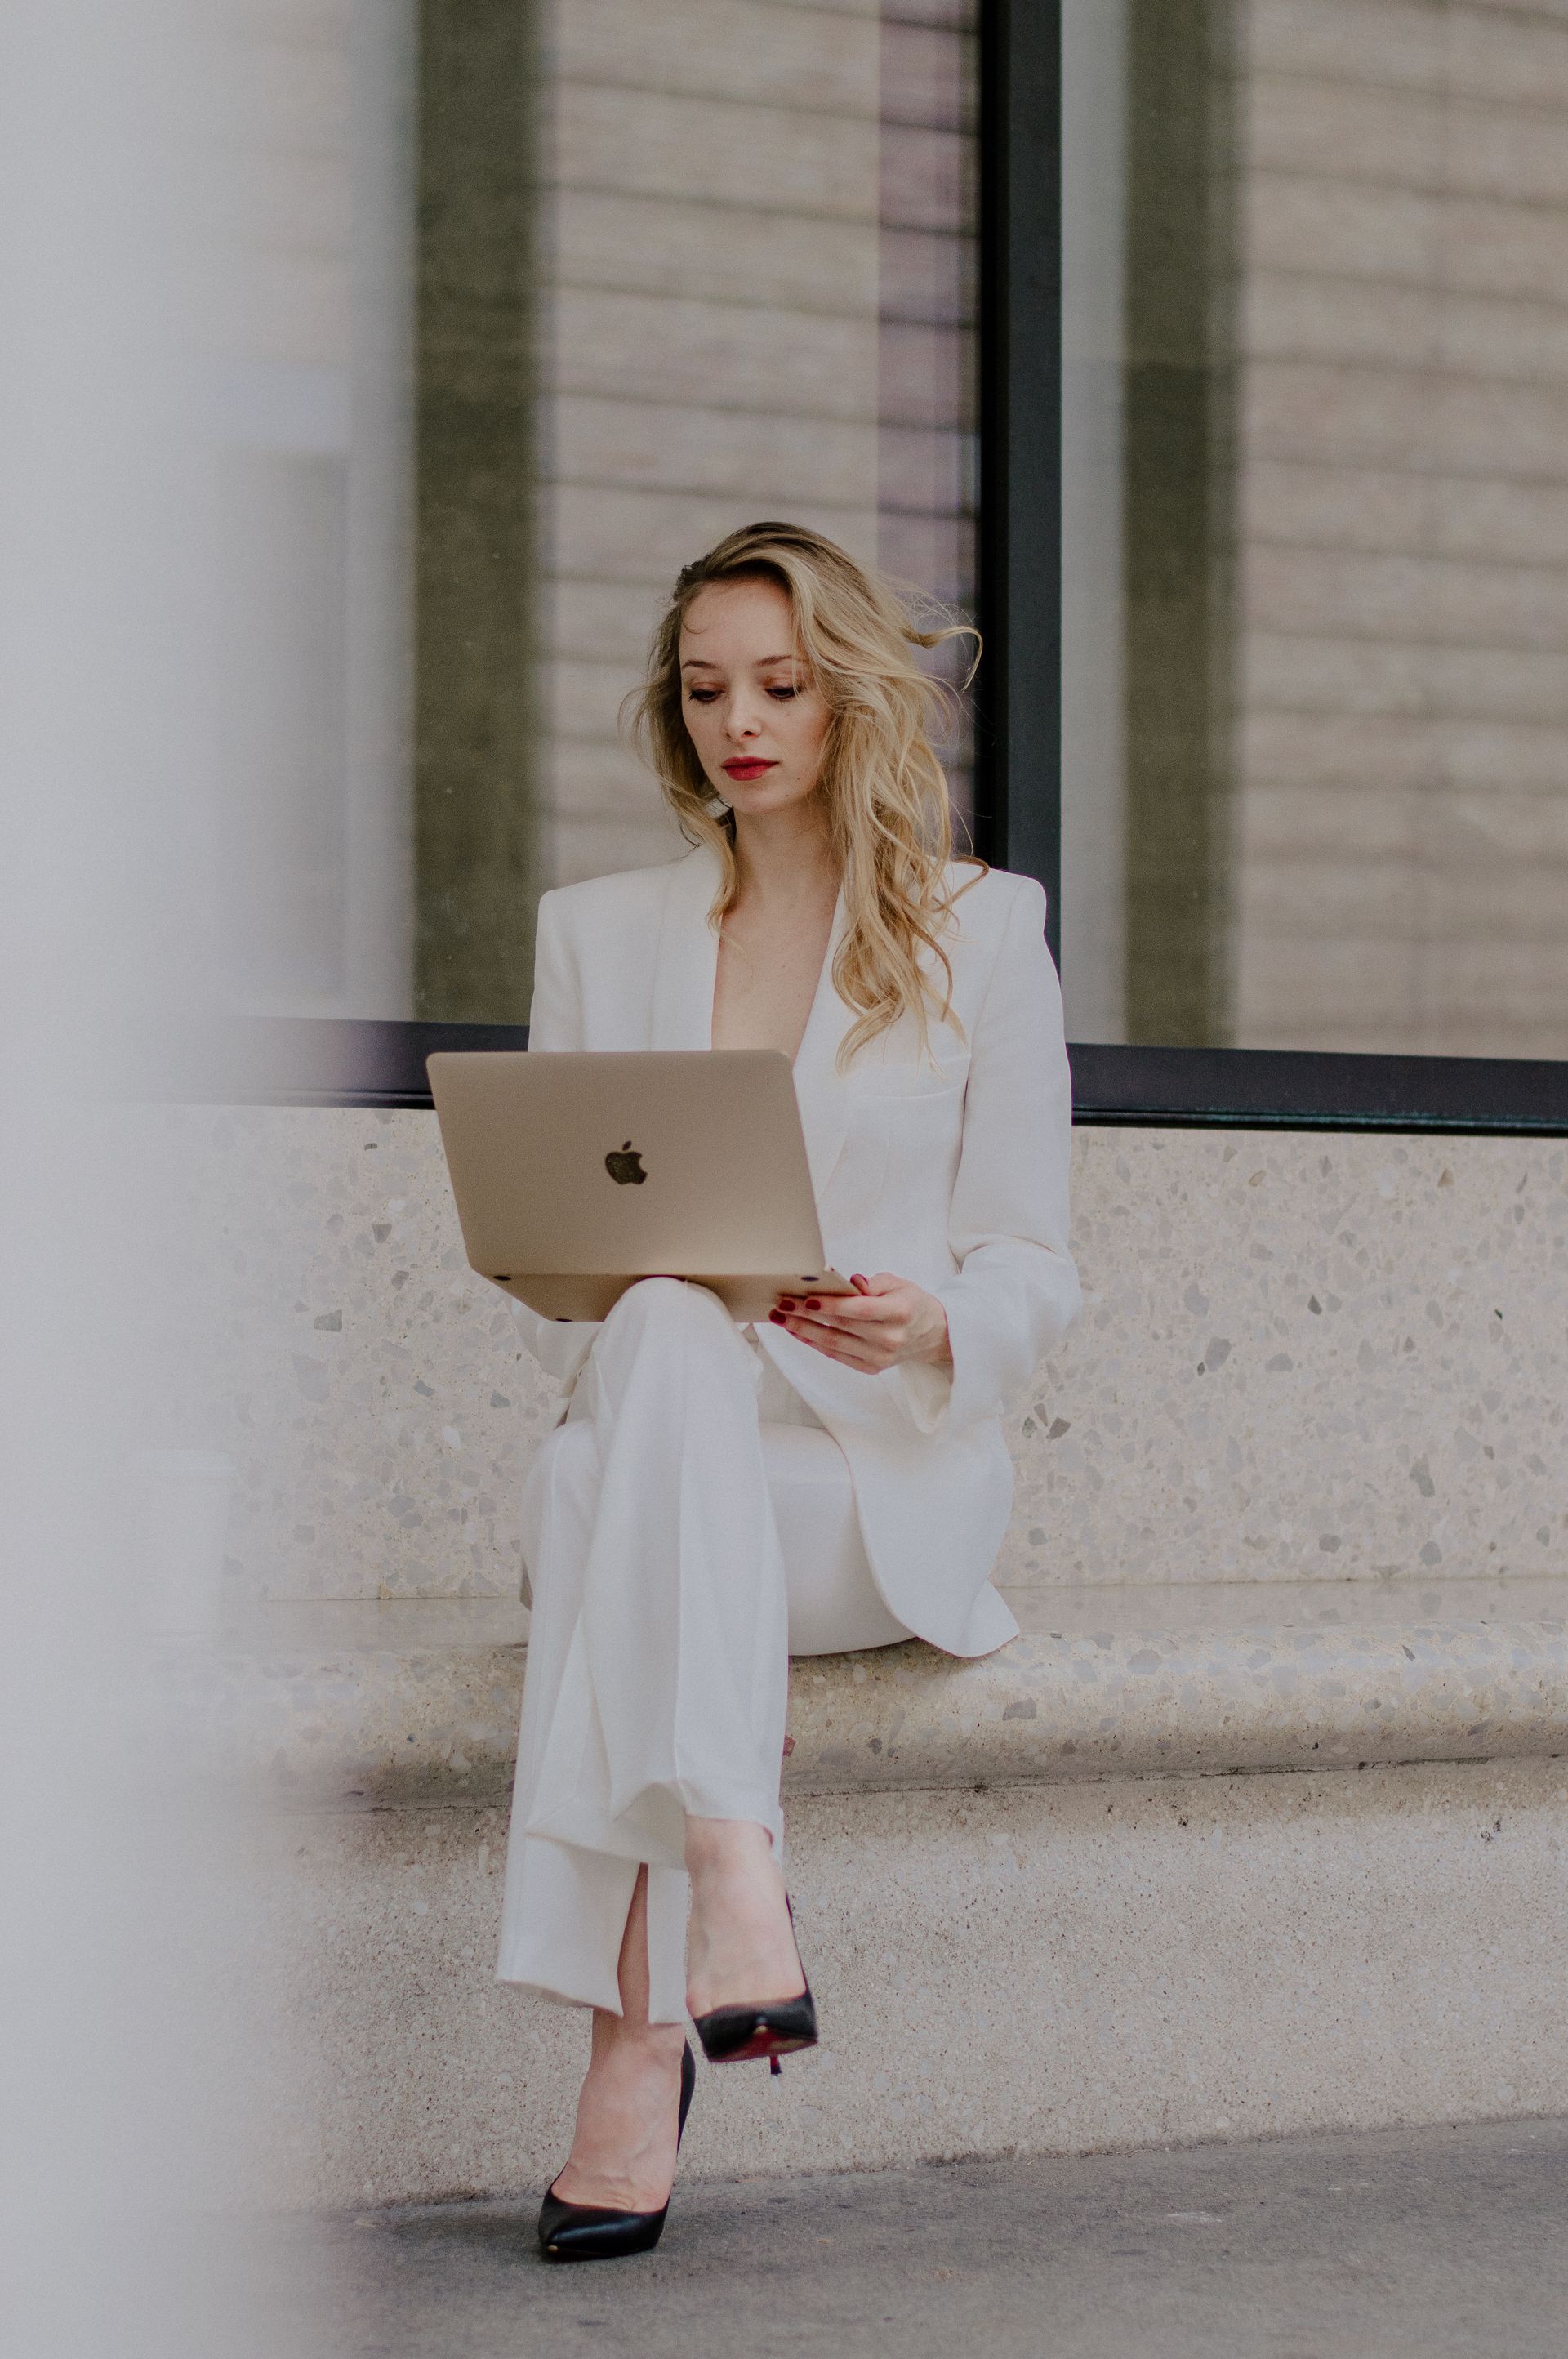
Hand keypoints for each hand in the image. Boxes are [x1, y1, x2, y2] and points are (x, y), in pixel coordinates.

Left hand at [769, 1272, 951, 1374]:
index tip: (806, 1298)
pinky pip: (837, 1355)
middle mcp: (890, 1338)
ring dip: (804, 1331)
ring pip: (834, 1343)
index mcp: (900, 1312)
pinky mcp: (872, 1368)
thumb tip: (848, 1282)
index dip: (831, 1305)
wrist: (932, 1335)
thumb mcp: (898, 1284)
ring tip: (782, 1319)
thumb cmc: (911, 1304)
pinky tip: (798, 1332)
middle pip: (841, 1326)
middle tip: (782, 1304)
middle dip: (807, 1315)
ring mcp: (881, 1357)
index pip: (859, 1309)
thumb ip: (872, 1283)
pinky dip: (815, 1344)